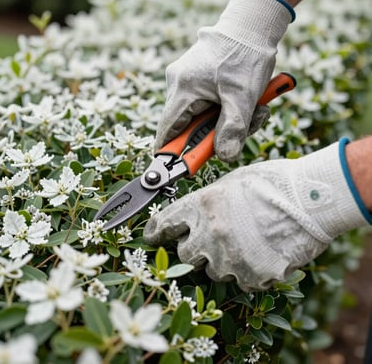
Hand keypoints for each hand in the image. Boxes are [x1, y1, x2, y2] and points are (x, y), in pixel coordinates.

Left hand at [144, 139, 367, 290]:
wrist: (310, 200)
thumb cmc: (273, 183)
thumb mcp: (232, 181)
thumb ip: (208, 200)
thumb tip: (196, 212)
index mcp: (202, 206)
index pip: (164, 223)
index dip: (155, 231)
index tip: (151, 236)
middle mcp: (210, 235)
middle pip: (185, 254)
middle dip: (194, 248)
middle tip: (212, 238)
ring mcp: (230, 259)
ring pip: (213, 270)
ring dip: (222, 260)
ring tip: (245, 242)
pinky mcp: (251, 277)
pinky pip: (239, 280)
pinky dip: (246, 270)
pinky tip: (260, 252)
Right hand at [154, 0, 293, 161]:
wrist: (252, 24)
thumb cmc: (246, 55)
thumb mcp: (243, 96)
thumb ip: (232, 129)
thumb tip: (224, 156)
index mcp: (183, 88)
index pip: (168, 130)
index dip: (172, 152)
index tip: (178, 169)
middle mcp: (178, 83)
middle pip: (187, 125)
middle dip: (215, 133)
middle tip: (244, 127)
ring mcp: (186, 79)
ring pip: (200, 116)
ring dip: (226, 120)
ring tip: (253, 108)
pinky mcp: (197, 77)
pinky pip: (206, 103)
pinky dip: (225, 109)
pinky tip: (245, 100)